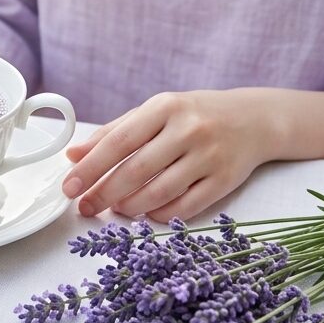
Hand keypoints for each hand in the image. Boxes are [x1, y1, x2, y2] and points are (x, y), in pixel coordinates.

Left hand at [61, 89, 276, 222]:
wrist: (253, 119)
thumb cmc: (193, 114)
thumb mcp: (154, 112)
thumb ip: (114, 132)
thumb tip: (74, 154)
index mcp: (165, 107)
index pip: (119, 141)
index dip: (91, 166)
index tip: (70, 186)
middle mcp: (188, 130)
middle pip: (137, 170)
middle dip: (105, 193)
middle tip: (85, 207)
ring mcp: (209, 156)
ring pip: (161, 191)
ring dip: (131, 206)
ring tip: (114, 209)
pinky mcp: (225, 181)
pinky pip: (186, 206)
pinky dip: (161, 214)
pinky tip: (146, 213)